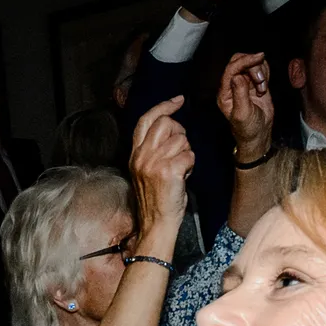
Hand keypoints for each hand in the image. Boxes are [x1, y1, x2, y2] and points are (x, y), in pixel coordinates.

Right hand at [128, 97, 194, 242]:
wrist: (156, 225)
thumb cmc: (157, 200)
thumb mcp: (147, 171)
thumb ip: (153, 149)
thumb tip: (170, 128)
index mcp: (135, 154)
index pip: (147, 119)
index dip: (164, 106)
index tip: (178, 100)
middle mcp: (141, 156)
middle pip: (166, 123)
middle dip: (179, 133)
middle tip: (180, 151)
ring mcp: (153, 163)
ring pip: (181, 140)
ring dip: (186, 153)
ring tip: (180, 170)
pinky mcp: (168, 171)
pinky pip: (189, 155)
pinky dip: (191, 165)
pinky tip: (184, 176)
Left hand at [217, 51, 275, 159]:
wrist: (258, 134)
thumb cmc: (247, 128)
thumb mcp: (243, 114)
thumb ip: (240, 94)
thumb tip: (237, 76)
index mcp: (225, 92)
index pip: (231, 68)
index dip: (245, 61)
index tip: (259, 57)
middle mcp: (232, 85)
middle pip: (240, 61)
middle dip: (253, 66)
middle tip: (261, 81)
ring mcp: (243, 83)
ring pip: (251, 63)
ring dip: (261, 72)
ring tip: (262, 90)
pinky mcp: (254, 83)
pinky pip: (260, 69)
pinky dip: (265, 73)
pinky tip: (264, 88)